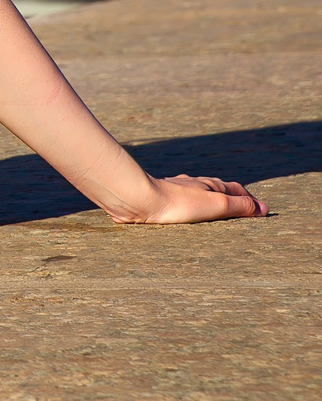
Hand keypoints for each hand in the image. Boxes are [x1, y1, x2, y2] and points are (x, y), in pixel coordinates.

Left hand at [110, 174, 269, 224]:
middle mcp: (193, 185)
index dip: (249, 200)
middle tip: (240, 211)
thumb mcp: (216, 205)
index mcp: (209, 184)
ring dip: (208, 204)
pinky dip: (189, 210)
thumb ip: (239, 206)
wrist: (138, 201)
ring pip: (197, 196)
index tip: (259, 210)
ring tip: (214, 215)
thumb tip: (263, 209)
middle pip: (216, 191)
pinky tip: (182, 216)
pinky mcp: (160, 202)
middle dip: (229, 199)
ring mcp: (175, 192)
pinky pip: (179, 205)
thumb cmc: (178, 203)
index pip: (236, 190)